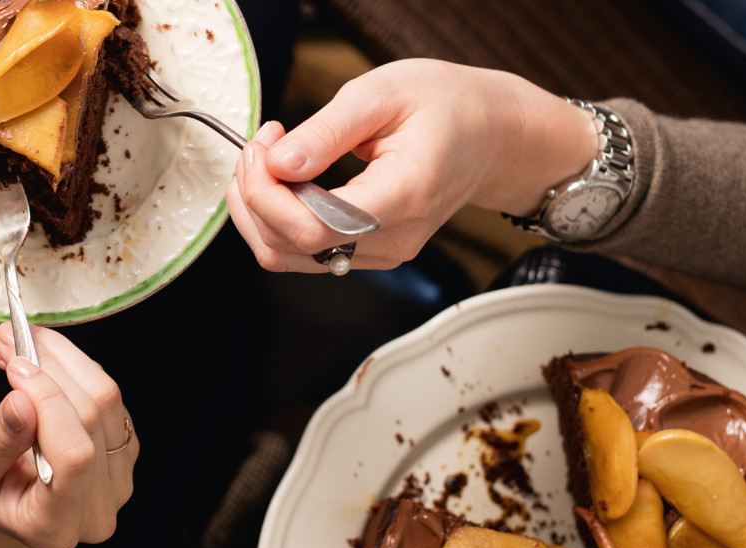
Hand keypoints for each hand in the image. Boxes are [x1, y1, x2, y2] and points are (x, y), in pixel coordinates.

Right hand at [0, 325, 135, 547]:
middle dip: (49, 368)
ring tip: (21, 341)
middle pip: (93, 420)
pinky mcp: (124, 450)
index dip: (49, 402)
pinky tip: (41, 360)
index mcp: (54, 527)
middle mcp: (97, 511)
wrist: (0, 498)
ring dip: (62, 358)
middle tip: (8, 337)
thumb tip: (22, 401)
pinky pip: (110, 397)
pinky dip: (74, 367)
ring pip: (107, 400)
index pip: (74, 457)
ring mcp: (118, 482)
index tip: (15, 367)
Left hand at [225, 59, 598, 271]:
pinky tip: (282, 181)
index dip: (268, 193)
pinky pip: (304, 254)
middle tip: (262, 143)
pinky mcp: (369, 255)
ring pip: (288, 257)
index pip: (315, 227)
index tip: (264, 146)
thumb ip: (326, 131)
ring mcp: (382, 254)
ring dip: (258, 211)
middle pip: (292, 247)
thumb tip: (277, 164)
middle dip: (254, 195)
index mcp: (404, 194)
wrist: (491, 136)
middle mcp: (394, 238)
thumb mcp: (382, 93)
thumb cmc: (446, 107)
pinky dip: (276, 220)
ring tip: (266, 159)